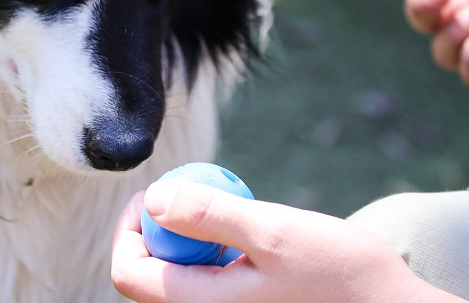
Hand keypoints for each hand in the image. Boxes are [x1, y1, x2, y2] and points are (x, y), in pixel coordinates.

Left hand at [110, 182, 464, 302]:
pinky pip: (208, 279)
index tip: (153, 193)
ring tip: (224, 209)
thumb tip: (154, 200)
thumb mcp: (273, 232)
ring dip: (187, 237)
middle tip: (183, 190)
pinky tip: (246, 232)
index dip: (128, 229)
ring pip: (179, 275)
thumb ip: (210, 214)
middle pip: (149, 275)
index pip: (129, 275)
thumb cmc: (340, 274)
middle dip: (157, 228)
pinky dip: (213, 250)